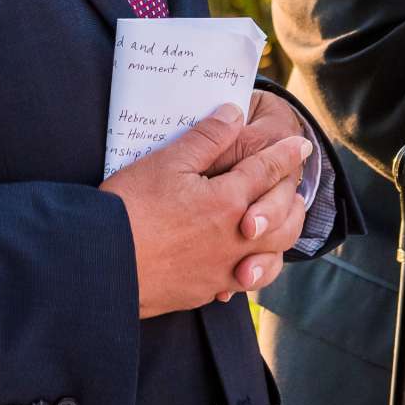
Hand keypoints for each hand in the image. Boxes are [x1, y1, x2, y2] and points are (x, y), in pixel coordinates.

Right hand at [103, 103, 311, 317]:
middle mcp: (234, 239)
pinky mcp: (204, 291)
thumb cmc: (131, 209)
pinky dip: (252, 270)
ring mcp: (221, 270)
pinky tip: (243, 265)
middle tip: (294, 189)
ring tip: (279, 226)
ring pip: (270, 257)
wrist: (103, 264)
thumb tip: (234, 114)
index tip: (301, 146)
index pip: (267, 172)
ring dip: (280, 238)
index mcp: (228, 201)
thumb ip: (206, 138)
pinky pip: (242, 283)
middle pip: (283, 221)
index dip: (286, 156)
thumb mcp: (166, 161)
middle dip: (293, 202)